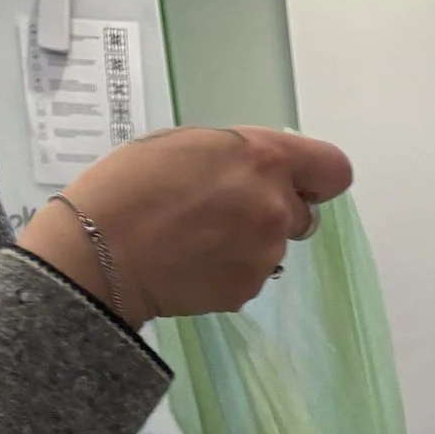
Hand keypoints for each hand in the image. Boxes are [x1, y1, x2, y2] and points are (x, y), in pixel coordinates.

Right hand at [14, 125, 353, 325]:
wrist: (101, 252)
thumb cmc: (130, 184)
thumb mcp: (188, 143)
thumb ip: (238, 157)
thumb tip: (262, 175)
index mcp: (263, 159)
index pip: (333, 169)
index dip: (316, 176)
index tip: (295, 180)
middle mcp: (275, 208)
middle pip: (303, 212)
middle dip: (274, 209)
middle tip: (225, 209)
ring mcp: (265, 254)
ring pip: (275, 245)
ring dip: (250, 240)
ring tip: (199, 236)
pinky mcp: (248, 290)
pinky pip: (253, 274)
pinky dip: (231, 268)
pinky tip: (193, 261)